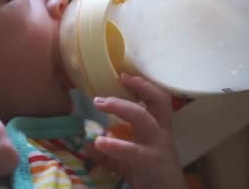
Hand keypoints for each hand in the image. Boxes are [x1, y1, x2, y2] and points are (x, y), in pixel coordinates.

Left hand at [90, 74, 185, 188]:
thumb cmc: (150, 174)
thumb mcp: (128, 160)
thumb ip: (110, 150)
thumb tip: (88, 142)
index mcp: (158, 128)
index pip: (158, 99)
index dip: (144, 84)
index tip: (124, 75)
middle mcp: (161, 133)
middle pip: (159, 101)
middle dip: (140, 86)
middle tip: (119, 78)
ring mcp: (158, 147)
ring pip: (144, 118)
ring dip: (120, 107)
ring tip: (99, 102)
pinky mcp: (151, 162)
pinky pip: (132, 151)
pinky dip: (114, 145)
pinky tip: (99, 142)